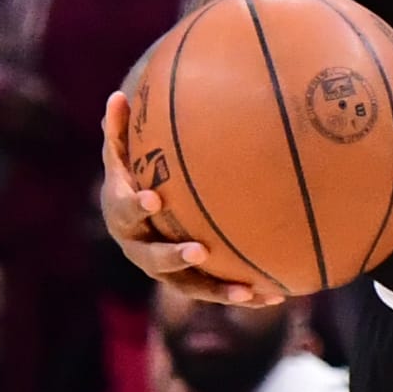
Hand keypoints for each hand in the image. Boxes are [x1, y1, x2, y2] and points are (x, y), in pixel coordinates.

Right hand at [100, 91, 270, 304]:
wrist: (133, 217)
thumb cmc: (130, 176)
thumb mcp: (121, 153)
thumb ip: (118, 129)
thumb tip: (117, 95)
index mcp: (123, 216)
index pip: (127, 211)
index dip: (137, 207)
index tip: (154, 199)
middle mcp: (140, 249)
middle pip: (153, 259)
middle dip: (175, 257)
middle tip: (198, 250)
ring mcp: (164, 272)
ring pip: (189, 287)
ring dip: (218, 290)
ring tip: (248, 292)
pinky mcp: (188, 283)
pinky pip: (215, 291)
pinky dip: (242, 294)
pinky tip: (275, 296)